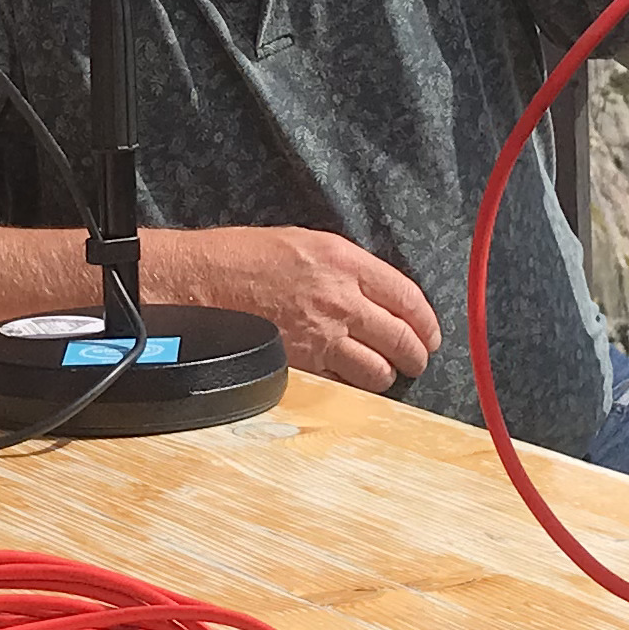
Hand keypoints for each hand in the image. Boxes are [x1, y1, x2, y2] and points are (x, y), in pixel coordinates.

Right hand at [153, 226, 440, 393]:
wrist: (198, 281)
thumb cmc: (241, 257)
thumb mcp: (303, 243)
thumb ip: (344, 267)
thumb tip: (373, 291)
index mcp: (344, 262)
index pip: (407, 297)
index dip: (426, 321)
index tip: (430, 333)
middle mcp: (340, 299)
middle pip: (401, 337)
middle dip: (415, 354)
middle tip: (416, 361)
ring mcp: (321, 335)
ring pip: (376, 369)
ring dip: (384, 375)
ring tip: (382, 374)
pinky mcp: (301, 363)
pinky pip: (341, 384)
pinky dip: (350, 387)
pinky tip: (347, 382)